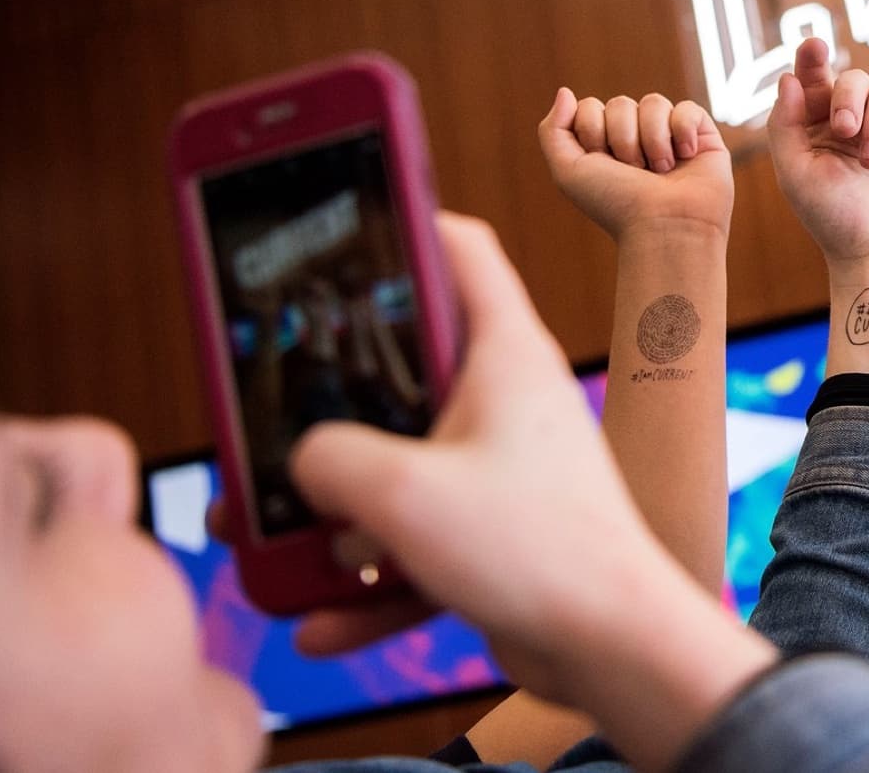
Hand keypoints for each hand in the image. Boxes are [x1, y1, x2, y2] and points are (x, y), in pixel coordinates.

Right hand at [286, 213, 678, 699]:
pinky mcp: (493, 532)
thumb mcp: (401, 492)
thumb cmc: (539, 549)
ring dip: (327, 511)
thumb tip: (303, 467)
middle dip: (319, 405)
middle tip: (254, 416)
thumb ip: (327, 460)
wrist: (614, 649)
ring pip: (391, 468)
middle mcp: (502, 399)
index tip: (332, 229)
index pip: (456, 248)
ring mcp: (497, 467)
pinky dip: (367, 581)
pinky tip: (318, 623)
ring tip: (262, 540)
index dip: (398, 220)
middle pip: (395, 370)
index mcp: (502, 352)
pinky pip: (411, 544)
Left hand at [539, 88, 732, 239]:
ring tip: (662, 171)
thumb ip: (553, 130)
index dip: (593, 131)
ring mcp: (670, 136)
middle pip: (620, 103)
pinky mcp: (702, 136)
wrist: (665, 227)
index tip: (603, 164)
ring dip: (652, 139)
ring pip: (653, 102)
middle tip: (634, 171)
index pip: (590, 107)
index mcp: (605, 146)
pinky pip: (687, 108)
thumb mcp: (568, 172)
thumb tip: (566, 92)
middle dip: (622, 138)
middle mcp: (637, 139)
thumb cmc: (616, 205)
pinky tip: (686, 157)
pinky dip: (683, 131)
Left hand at [767, 37, 868, 266]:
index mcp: (824, 132)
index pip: (818, 83)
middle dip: (848, 98)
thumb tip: (788, 77)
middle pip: (856, 80)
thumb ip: (785, 123)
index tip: (812, 46)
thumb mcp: (795, 172)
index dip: (813, 60)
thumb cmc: (835, 221)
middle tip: (845, 131)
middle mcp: (862, 127)